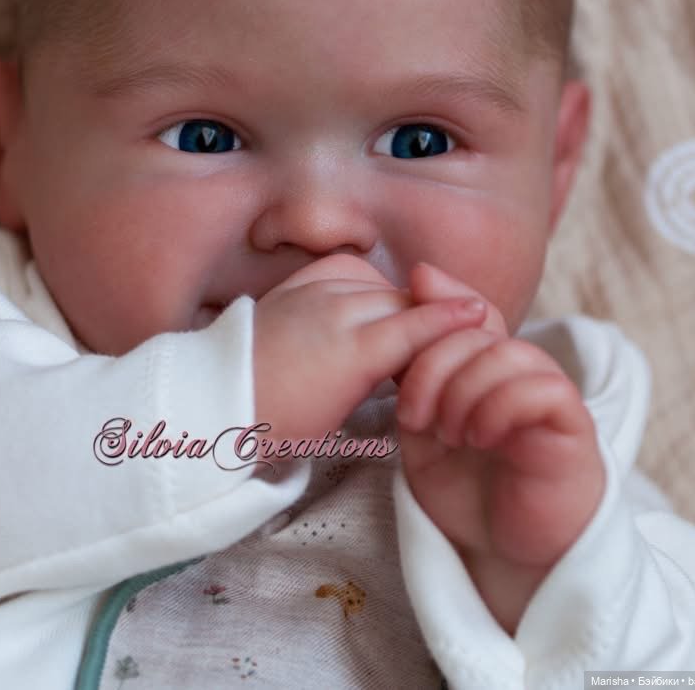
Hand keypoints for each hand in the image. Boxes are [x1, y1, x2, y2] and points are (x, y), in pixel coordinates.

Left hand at [253, 254, 485, 443]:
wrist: (213, 400)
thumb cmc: (275, 426)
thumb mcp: (335, 419)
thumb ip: (377, 383)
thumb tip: (404, 368)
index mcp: (352, 354)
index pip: (416, 329)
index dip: (451, 321)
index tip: (480, 312)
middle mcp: (337, 312)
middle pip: (401, 302)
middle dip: (427, 312)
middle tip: (449, 329)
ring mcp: (314, 292)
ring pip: (376, 282)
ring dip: (396, 298)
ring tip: (408, 318)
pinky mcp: (294, 284)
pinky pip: (344, 269)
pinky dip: (364, 281)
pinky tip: (367, 298)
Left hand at [396, 263, 604, 630]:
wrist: (502, 559)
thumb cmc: (464, 493)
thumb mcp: (425, 424)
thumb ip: (420, 365)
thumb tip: (419, 276)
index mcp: (485, 368)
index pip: (468, 311)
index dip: (438, 309)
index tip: (400, 346)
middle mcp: (521, 373)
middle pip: (481, 331)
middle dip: (435, 365)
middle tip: (416, 416)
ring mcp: (549, 395)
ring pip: (511, 353)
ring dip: (466, 390)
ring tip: (449, 434)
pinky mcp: (573, 427)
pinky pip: (543, 388)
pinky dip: (501, 407)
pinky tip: (480, 438)